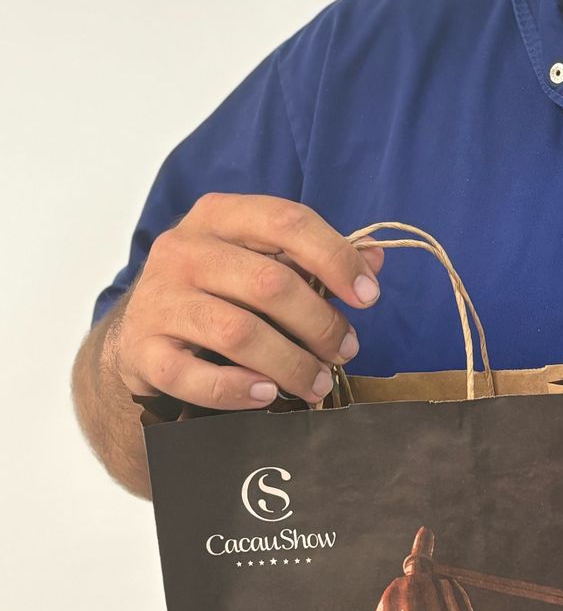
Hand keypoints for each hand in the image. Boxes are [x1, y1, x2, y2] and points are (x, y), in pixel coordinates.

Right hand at [109, 192, 385, 410]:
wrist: (140, 333)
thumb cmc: (217, 292)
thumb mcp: (262, 262)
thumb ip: (315, 260)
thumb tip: (374, 261)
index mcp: (219, 215)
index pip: (287, 221)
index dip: (336, 258)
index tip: (369, 296)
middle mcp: (183, 250)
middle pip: (269, 283)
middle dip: (320, 323)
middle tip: (346, 350)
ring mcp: (158, 300)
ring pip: (238, 333)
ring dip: (291, 364)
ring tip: (317, 384)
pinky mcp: (142, 349)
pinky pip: (193, 375)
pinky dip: (236, 389)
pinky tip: (266, 395)